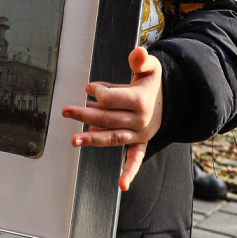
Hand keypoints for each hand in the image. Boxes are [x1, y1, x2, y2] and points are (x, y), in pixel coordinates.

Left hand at [62, 47, 163, 190]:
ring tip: (74, 139)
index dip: (97, 92)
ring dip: (92, 138)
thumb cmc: (152, 81)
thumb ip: (142, 60)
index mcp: (141, 100)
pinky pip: (135, 158)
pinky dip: (130, 171)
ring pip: (112, 137)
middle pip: (107, 118)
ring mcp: (140, 134)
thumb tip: (138, 52)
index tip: (88, 87)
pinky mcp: (140, 143)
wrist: (170, 99)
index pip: (112, 99)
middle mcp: (141, 120)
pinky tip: (122, 185)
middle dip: (85, 114)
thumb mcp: (150, 66)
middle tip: (66, 110)